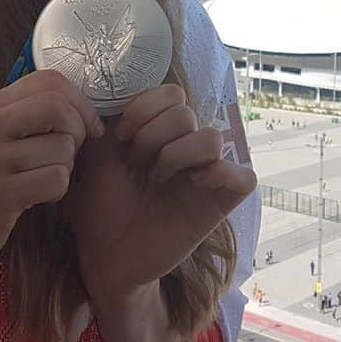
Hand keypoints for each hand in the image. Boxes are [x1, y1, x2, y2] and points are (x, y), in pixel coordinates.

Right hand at [0, 70, 103, 278]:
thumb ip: (32, 115)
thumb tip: (84, 108)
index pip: (48, 80)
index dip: (79, 101)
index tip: (87, 124)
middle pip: (57, 107)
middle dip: (78, 130)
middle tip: (70, 152)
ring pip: (62, 147)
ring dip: (65, 166)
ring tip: (43, 177)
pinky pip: (56, 179)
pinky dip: (58, 190)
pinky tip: (39, 195)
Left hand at [70, 83, 256, 298]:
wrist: (104, 256)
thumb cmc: (99, 206)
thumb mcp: (96, 155)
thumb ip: (109, 118)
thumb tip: (115, 86)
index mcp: (160, 130)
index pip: (172, 93)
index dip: (144, 108)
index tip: (120, 137)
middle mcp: (187, 146)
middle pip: (186, 113)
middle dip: (153, 135)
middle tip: (136, 165)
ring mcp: (207, 173)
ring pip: (211, 137)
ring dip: (176, 155)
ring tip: (156, 178)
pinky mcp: (222, 201)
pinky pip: (244, 177)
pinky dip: (220, 173)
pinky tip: (193, 184)